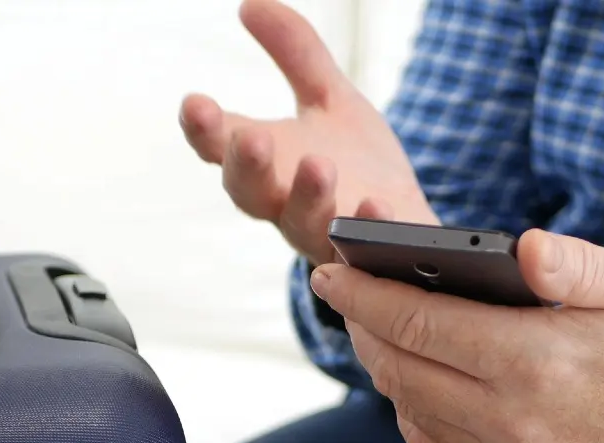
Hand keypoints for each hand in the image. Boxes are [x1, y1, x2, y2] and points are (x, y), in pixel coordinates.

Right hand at [179, 0, 437, 265]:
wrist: (407, 225)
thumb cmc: (360, 166)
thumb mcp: (330, 99)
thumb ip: (296, 54)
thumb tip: (250, 4)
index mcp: (267, 164)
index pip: (220, 146)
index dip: (204, 129)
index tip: (195, 103)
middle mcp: (284, 203)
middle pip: (249, 192)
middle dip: (247, 166)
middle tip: (250, 138)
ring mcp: (322, 234)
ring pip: (302, 223)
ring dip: (307, 195)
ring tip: (319, 166)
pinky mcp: (364, 256)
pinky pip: (358, 252)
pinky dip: (366, 228)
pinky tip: (375, 205)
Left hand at [308, 230, 603, 442]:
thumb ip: (574, 263)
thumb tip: (520, 248)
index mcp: (537, 362)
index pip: (418, 322)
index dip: (363, 293)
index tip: (329, 268)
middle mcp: (513, 422)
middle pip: (399, 367)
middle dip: (361, 323)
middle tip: (346, 290)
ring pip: (408, 407)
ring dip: (382, 364)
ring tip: (375, 324)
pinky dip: (409, 407)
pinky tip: (415, 376)